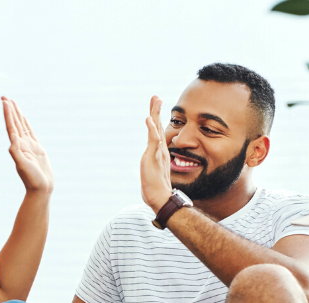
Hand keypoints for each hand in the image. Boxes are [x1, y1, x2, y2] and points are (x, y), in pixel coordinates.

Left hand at [3, 97, 53, 194]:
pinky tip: (23, 118)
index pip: (11, 126)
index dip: (8, 114)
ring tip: (12, 103)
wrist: (40, 188)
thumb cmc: (32, 179)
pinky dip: (26, 123)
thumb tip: (12, 139)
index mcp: (17, 146)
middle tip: (4, 97)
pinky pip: (30, 132)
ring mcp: (28, 145)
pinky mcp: (36, 148)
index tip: (5, 102)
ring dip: (17, 114)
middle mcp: (21, 144)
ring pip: (21, 125)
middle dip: (10, 110)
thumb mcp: (22, 166)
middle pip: (14, 123)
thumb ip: (16, 152)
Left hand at [140, 96, 172, 211]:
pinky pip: (153, 140)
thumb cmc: (156, 189)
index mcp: (159, 152)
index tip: (155, 107)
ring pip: (157, 129)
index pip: (158, 132)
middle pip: (158, 126)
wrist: (160, 198)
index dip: (156, 120)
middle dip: (156, 111)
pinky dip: (151, 129)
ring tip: (155, 100)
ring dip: (155, 114)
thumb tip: (151, 168)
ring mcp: (158, 153)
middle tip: (156, 97)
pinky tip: (148, 119)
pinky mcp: (154, 157)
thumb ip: (152, 169)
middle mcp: (160, 150)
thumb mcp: (152, 174)